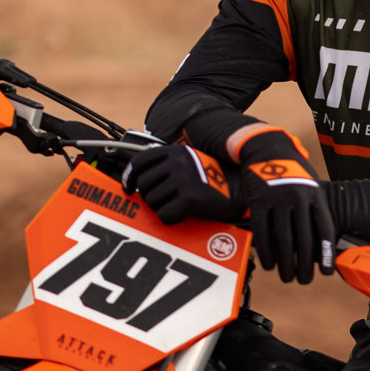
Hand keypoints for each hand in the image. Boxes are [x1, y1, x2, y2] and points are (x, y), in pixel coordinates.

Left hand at [123, 144, 242, 223]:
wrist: (241, 191)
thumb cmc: (215, 180)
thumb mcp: (191, 163)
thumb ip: (168, 166)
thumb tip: (138, 181)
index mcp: (177, 151)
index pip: (139, 162)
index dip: (129, 177)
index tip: (128, 188)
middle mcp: (178, 162)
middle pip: (144, 184)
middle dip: (150, 197)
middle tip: (163, 202)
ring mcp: (184, 179)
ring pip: (152, 201)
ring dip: (161, 209)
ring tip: (177, 207)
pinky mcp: (189, 198)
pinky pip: (164, 214)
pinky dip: (170, 219)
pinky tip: (182, 216)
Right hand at [237, 127, 335, 283]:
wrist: (267, 147)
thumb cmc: (292, 169)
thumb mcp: (311, 182)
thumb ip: (316, 206)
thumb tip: (323, 239)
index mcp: (315, 195)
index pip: (324, 229)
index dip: (325, 254)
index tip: (326, 272)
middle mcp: (298, 198)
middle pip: (303, 240)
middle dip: (304, 265)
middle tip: (304, 281)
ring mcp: (277, 200)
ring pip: (283, 240)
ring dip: (286, 264)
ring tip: (287, 277)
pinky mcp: (258, 201)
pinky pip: (263, 232)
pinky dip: (266, 252)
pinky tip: (269, 264)